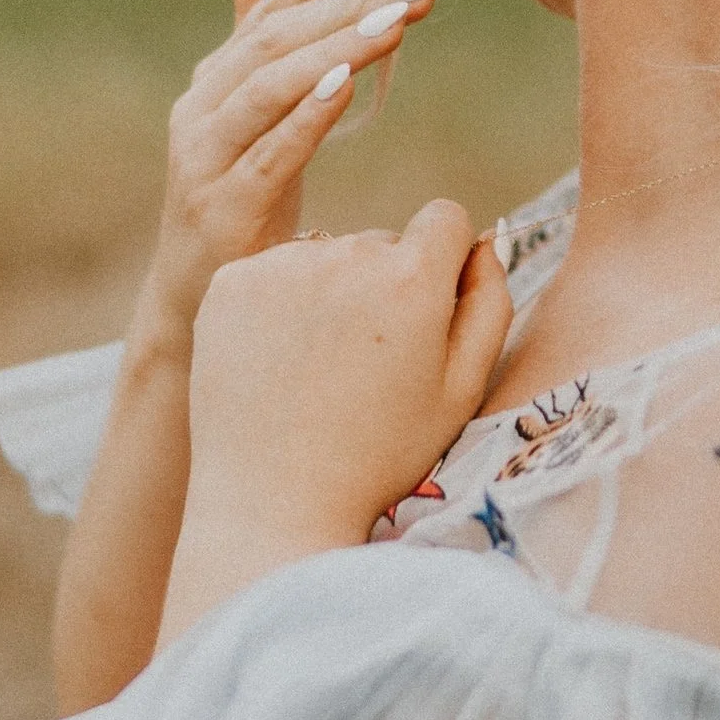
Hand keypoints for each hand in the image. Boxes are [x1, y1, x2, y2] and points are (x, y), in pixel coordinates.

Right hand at [129, 0, 444, 361]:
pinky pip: (268, 153)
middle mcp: (203, 107)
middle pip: (276, 38)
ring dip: (335, 49)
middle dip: (348, 3)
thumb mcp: (256, 115)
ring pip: (271, 86)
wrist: (199, 308)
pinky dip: (305, 115)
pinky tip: (344, 86)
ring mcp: (206, 157)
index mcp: (217, 79)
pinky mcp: (223, 207)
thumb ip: (259, 32)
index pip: (271, 6)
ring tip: (392, 20)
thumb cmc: (239, 202)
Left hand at [158, 203, 512, 633]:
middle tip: (367, 366)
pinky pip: (273, 271)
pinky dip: (279, 305)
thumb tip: (485, 243)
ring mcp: (281, 263)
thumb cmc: (380, 454)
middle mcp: (346, 253)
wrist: (272, 500)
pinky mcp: (229, 280)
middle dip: (386, 285)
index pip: (446, 219)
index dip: (445, 263)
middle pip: (383, 242)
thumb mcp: (461, 391)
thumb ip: (490, 303)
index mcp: (412, 277)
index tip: (426, 313)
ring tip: (319, 370)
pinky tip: (278, 363)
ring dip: (331, 293)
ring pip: (327, 256)